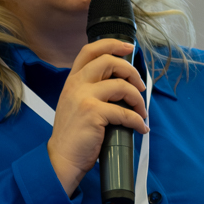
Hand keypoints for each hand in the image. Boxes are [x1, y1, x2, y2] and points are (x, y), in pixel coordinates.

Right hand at [46, 39, 148, 195]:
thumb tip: (121, 84)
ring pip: (121, 86)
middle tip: (140, 86)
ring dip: (138, 99)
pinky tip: (140, 127)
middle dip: (131, 72)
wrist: (61, 158)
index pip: (90, 51)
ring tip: (141, 112)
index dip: (112, 45)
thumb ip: (90, 90)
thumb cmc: (73, 135)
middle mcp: (76, 84)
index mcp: (72, 80)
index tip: (129, 48)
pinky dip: (137, 120)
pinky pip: (124, 112)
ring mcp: (84, 97)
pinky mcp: (93, 113)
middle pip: (109, 61)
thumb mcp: (75, 104)